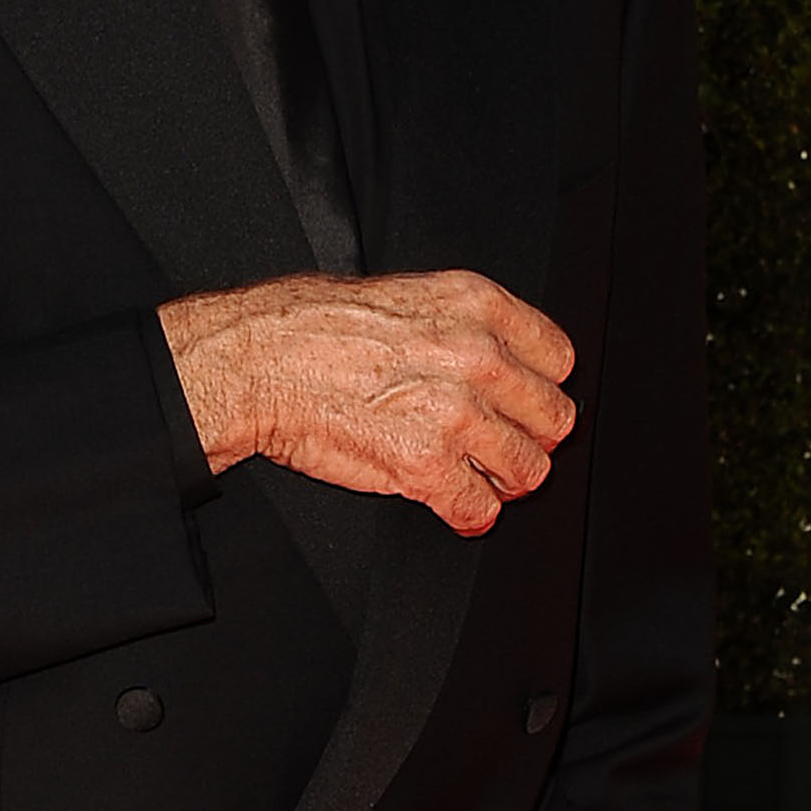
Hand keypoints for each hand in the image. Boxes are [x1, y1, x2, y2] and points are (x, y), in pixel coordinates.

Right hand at [160, 269, 576, 537]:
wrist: (252, 363)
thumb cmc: (303, 327)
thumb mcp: (398, 295)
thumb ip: (455, 327)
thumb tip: (487, 358)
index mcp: (473, 305)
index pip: (558, 358)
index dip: (538, 387)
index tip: (521, 402)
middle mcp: (476, 356)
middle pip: (553, 419)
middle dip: (526, 438)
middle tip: (499, 447)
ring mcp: (455, 414)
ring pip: (527, 470)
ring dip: (502, 481)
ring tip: (476, 478)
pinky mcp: (425, 466)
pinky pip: (479, 509)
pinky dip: (467, 515)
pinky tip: (452, 505)